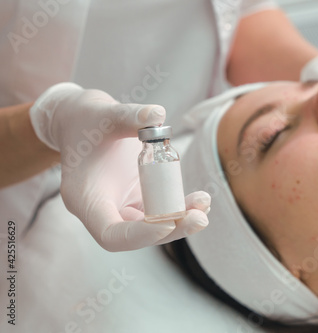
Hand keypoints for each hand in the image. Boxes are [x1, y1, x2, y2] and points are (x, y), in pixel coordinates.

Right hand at [30, 82, 209, 250]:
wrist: (81, 121)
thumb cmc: (87, 119)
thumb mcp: (104, 113)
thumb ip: (130, 115)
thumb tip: (158, 114)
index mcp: (84, 199)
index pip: (111, 235)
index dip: (141, 235)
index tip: (168, 222)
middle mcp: (101, 210)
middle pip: (137, 235)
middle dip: (172, 229)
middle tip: (200, 218)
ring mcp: (120, 206)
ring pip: (152, 226)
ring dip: (181, 219)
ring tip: (204, 202)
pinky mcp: (135, 199)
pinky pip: (159, 211)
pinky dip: (179, 207)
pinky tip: (199, 200)